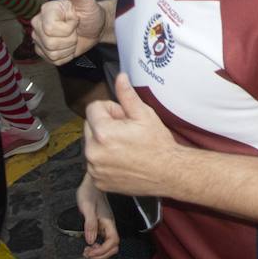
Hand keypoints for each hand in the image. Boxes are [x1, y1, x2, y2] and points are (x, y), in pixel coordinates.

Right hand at [32, 0, 105, 64]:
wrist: (95, 28)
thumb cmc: (91, 14)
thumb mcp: (87, 3)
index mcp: (46, 11)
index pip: (49, 29)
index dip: (67, 28)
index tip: (75, 20)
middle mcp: (38, 24)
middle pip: (49, 43)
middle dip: (69, 39)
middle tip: (74, 30)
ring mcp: (39, 39)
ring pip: (52, 53)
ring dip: (68, 48)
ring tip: (73, 38)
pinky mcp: (44, 52)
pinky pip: (54, 60)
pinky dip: (66, 56)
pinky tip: (69, 46)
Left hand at [76, 173, 119, 258]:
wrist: (91, 183)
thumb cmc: (90, 191)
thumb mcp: (87, 207)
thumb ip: (90, 224)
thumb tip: (90, 240)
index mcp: (108, 221)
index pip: (112, 242)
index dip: (102, 250)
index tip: (90, 251)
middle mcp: (109, 225)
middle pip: (114, 247)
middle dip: (101, 254)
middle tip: (88, 253)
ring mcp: (106, 225)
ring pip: (109, 245)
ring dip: (99, 252)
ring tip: (87, 250)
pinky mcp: (102, 225)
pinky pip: (104, 240)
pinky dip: (97, 246)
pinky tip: (90, 244)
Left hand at [85, 73, 176, 195]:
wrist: (168, 172)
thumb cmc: (157, 144)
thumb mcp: (144, 114)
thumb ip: (127, 95)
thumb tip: (120, 77)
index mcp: (102, 133)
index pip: (93, 108)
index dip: (111, 109)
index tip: (124, 118)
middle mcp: (93, 152)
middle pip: (90, 126)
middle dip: (105, 125)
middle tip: (126, 132)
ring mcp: (94, 169)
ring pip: (91, 145)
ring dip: (103, 143)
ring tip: (125, 146)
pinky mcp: (98, 181)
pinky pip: (94, 163)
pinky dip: (104, 160)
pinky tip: (122, 160)